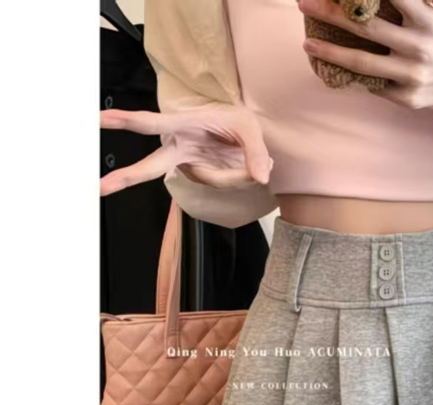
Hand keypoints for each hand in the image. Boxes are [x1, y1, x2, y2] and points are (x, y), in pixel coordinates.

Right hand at [100, 103, 273, 195]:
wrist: (244, 135)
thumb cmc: (238, 122)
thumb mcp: (250, 128)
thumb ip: (256, 152)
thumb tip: (261, 177)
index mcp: (181, 125)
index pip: (150, 124)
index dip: (125, 121)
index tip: (100, 118)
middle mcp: (178, 147)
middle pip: (149, 166)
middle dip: (125, 176)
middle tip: (100, 187)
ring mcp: (187, 164)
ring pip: (207, 179)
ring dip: (234, 174)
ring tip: (248, 160)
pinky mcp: (198, 176)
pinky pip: (218, 184)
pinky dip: (236, 179)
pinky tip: (240, 167)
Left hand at [299, 0, 432, 122]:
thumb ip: (410, 10)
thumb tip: (366, 2)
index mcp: (426, 20)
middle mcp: (419, 46)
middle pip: (366, 27)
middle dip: (331, 14)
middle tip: (305, 4)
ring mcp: (412, 74)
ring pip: (362, 62)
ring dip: (331, 53)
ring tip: (309, 46)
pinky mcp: (407, 97)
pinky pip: (373, 85)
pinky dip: (354, 76)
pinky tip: (336, 69)